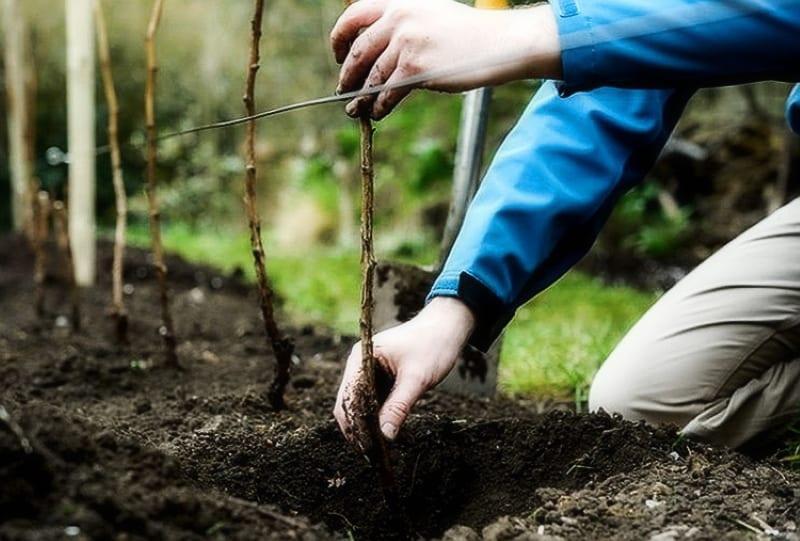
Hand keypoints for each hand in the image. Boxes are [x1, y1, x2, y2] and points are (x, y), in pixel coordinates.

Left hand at [330, 0, 560, 119]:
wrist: (500, 43)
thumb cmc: (469, 33)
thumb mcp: (431, 14)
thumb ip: (404, 24)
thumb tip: (376, 51)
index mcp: (400, 3)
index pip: (354, 15)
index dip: (339, 37)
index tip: (338, 54)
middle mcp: (399, 19)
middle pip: (358, 50)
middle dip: (347, 73)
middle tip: (344, 88)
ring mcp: (406, 44)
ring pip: (371, 76)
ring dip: (360, 96)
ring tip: (355, 108)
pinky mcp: (416, 69)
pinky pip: (387, 93)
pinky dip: (379, 106)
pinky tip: (377, 112)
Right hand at [334, 297, 475, 448]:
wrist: (447, 327)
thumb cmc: (433, 346)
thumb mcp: (417, 379)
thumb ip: (399, 407)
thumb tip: (385, 436)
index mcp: (362, 357)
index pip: (348, 397)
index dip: (355, 424)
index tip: (367, 447)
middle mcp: (359, 364)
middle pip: (348, 403)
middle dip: (358, 428)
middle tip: (372, 455)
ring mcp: (367, 371)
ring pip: (358, 405)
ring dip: (366, 425)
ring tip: (378, 451)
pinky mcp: (378, 377)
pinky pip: (371, 402)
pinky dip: (376, 418)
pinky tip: (385, 434)